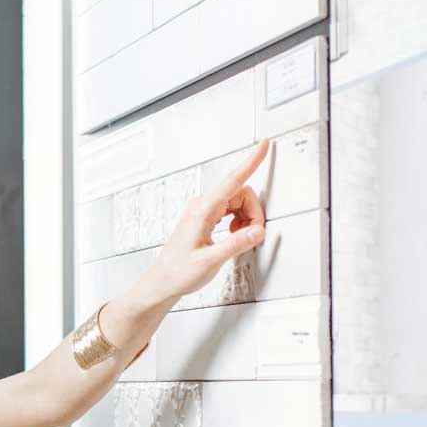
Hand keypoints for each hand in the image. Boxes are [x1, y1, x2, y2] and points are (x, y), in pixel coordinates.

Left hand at [129, 138, 268, 309]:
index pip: (233, 180)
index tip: (264, 145)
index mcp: (202, 211)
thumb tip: (258, 231)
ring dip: (246, 218)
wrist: (163, 281)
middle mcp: (202, 206)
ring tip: (238, 240)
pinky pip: (230, 211)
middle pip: (241, 193)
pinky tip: (233, 237)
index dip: (251, 161)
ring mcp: (203, 211)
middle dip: (253, 212)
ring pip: (237, 202)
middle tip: (251, 236)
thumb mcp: (210, 261)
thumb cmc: (179, 272)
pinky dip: (239, 222)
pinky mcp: (205, 218)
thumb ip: (236, 245)